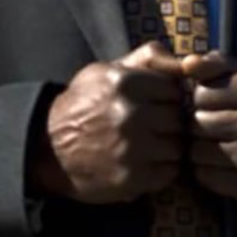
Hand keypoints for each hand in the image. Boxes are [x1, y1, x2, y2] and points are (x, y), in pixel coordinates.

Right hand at [32, 42, 187, 204]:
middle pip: (178, 118)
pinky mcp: (131, 178)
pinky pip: (169, 172)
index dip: (165, 98)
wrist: (48, 149)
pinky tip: (143, 163)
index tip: (151, 105)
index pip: (174, 90)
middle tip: (150, 128)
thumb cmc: (82, 106)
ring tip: (147, 146)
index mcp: (124, 83)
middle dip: (167, 123)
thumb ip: (147, 58)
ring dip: (167, 147)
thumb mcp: (105, 71)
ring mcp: (131, 148)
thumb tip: (188, 62)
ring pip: (177, 146)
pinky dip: (161, 169)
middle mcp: (129, 114)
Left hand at [180, 51, 236, 208]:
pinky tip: (225, 166)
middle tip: (217, 128)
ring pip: (197, 151)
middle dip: (200, 125)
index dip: (202, 100)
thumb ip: (220, 65)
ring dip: (202, 149)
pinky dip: (208, 171)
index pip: (202, 93)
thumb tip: (187, 64)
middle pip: (197, 123)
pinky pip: (204, 175)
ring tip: (221, 146)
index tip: (215, 105)